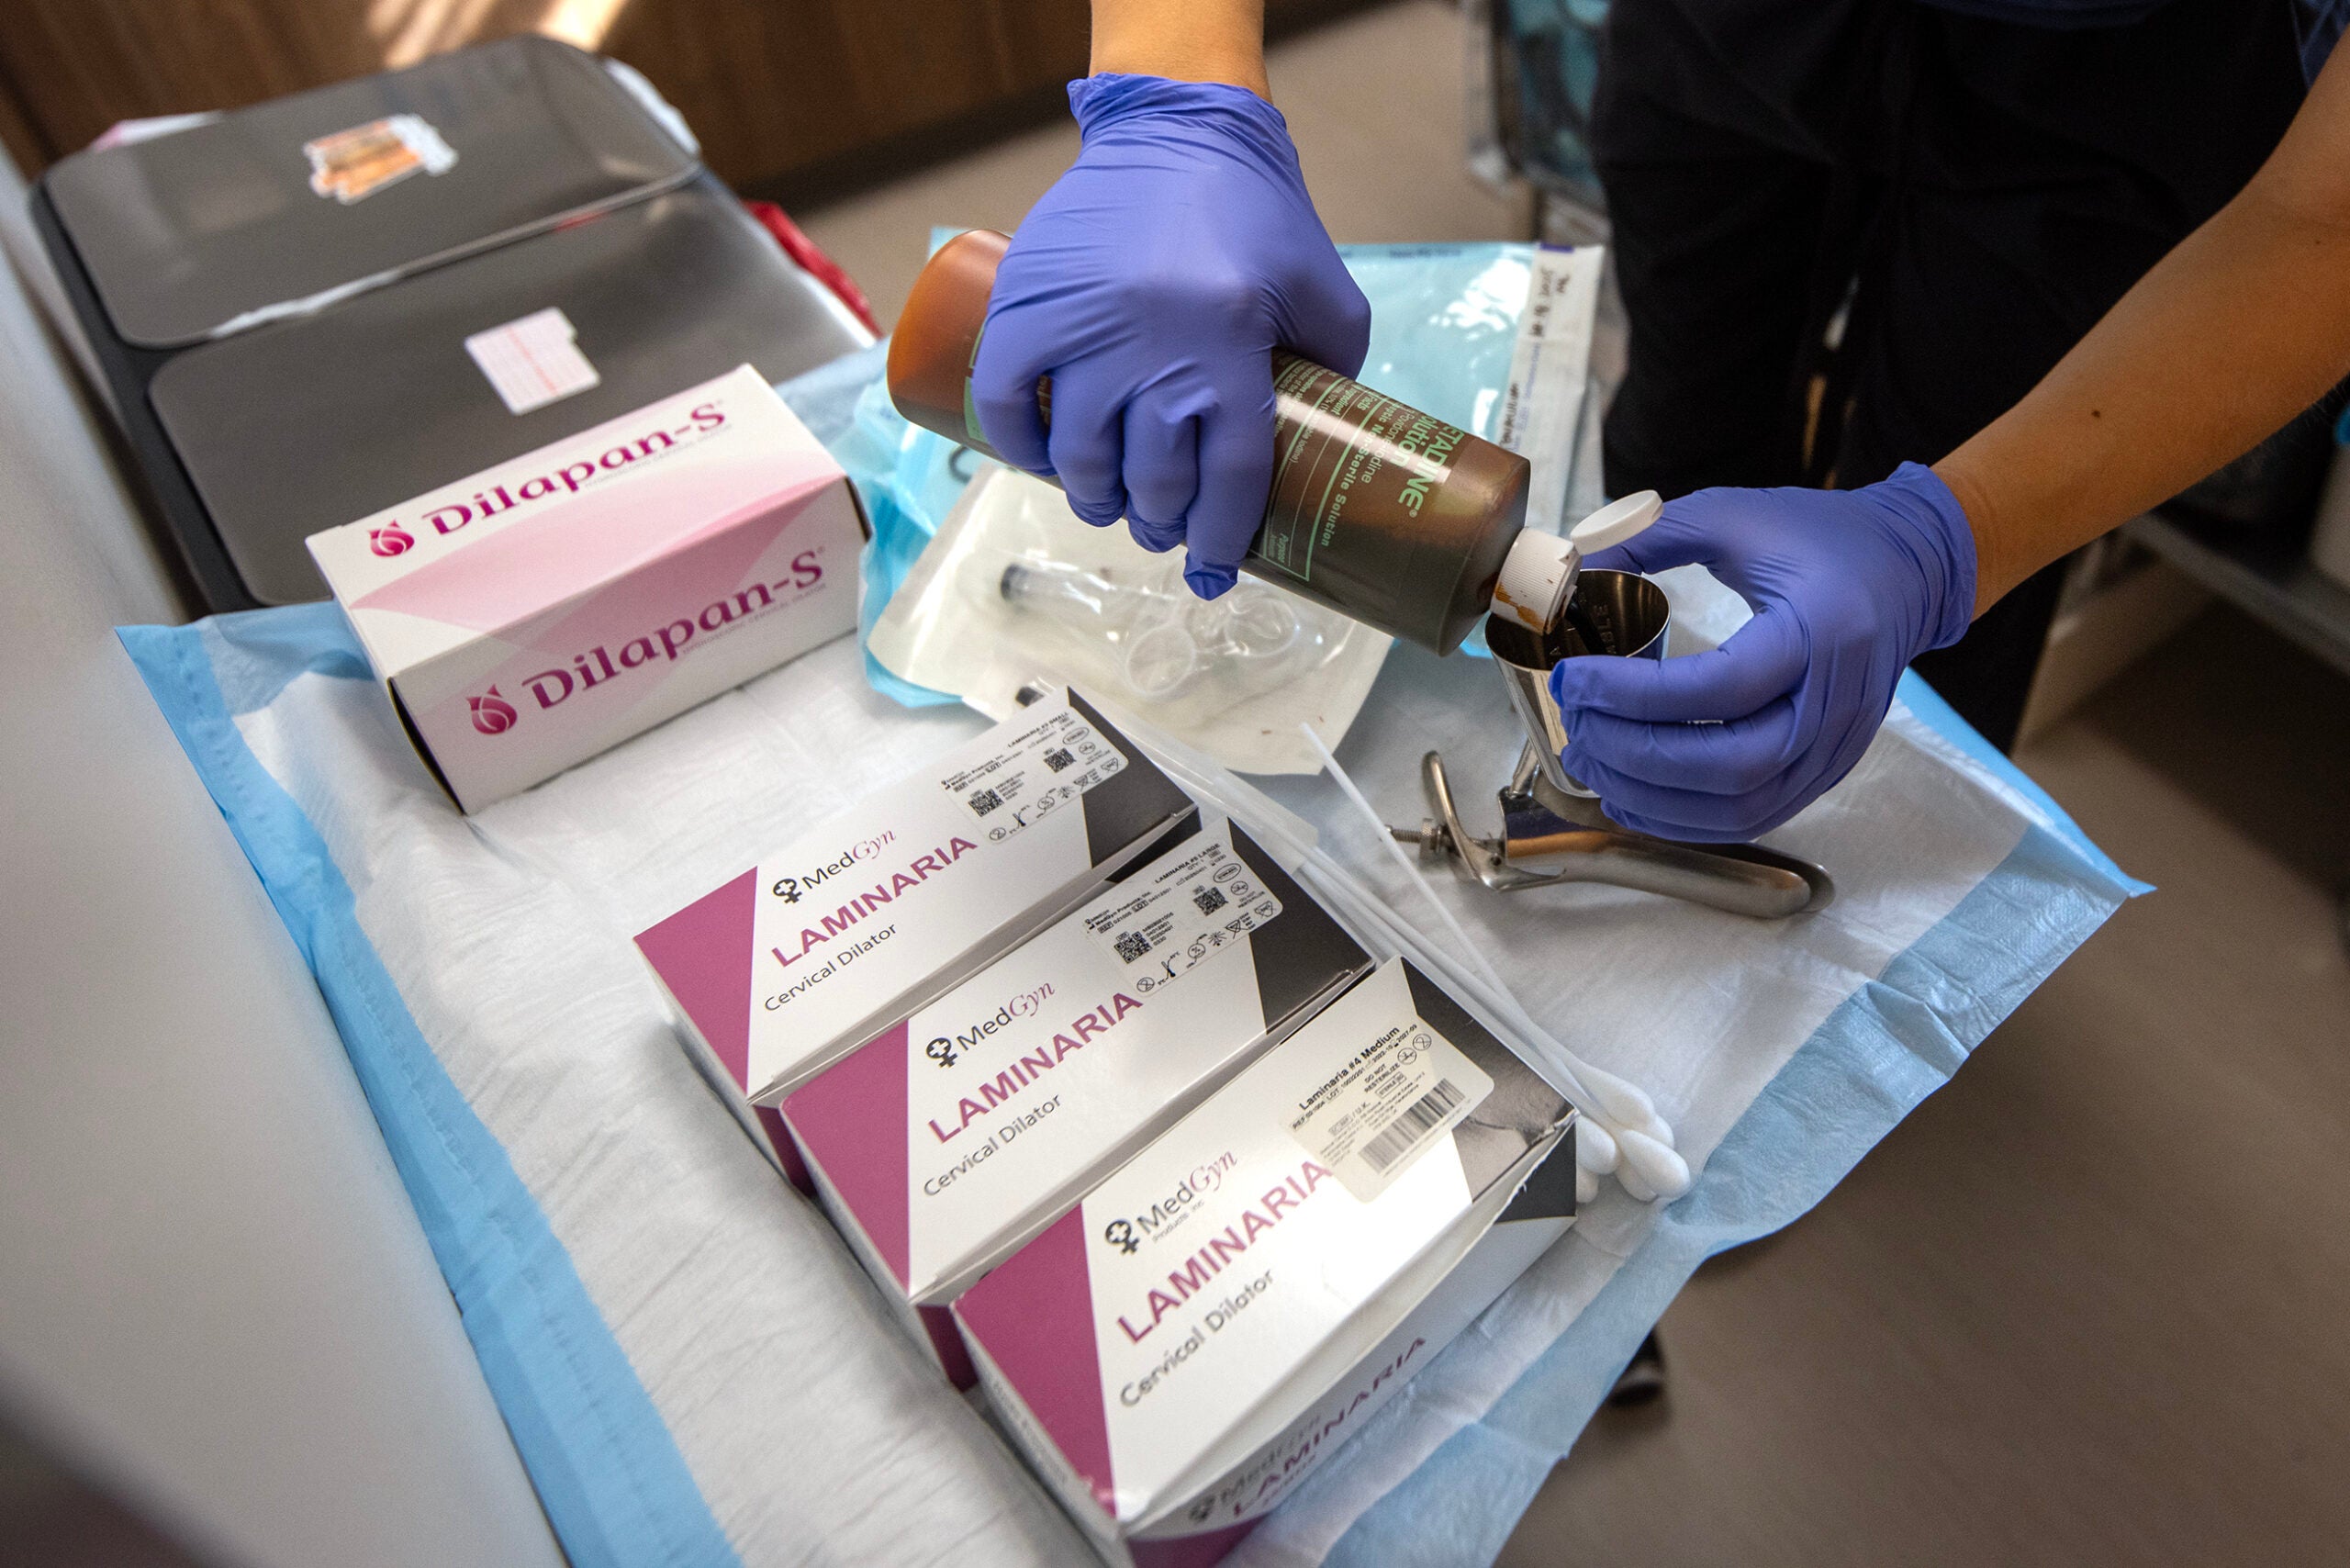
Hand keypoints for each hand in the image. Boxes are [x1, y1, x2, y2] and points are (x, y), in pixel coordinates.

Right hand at [970, 74, 1369, 597]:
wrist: (1176, 128)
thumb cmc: (1254, 211)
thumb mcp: (1321, 285)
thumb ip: (1337, 363)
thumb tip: (1329, 443)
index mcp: (1230, 343)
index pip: (1229, 476)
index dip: (1223, 536)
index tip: (1215, 568)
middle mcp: (1154, 344)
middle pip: (1152, 478)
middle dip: (1160, 524)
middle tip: (1164, 531)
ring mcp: (1082, 328)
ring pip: (1081, 457)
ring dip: (1097, 499)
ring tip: (1111, 504)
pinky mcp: (1027, 307)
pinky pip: (1007, 404)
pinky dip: (1022, 448)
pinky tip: (1045, 463)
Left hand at [1546, 463, 1977, 841]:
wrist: (1910, 568)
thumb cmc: (1823, 538)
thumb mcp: (1736, 515)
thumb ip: (1651, 537)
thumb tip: (1570, 571)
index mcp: (1824, 628)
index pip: (1724, 685)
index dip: (1636, 693)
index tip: (1575, 677)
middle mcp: (1838, 702)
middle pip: (1731, 764)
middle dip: (1636, 754)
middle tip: (1577, 724)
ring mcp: (1837, 747)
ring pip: (1740, 806)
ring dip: (1652, 797)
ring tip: (1591, 761)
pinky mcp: (1825, 772)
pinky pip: (1753, 817)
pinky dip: (1684, 819)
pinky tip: (1630, 796)